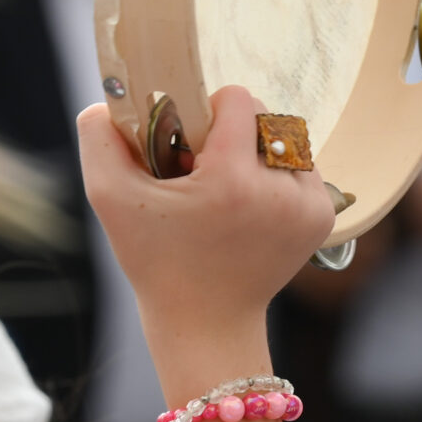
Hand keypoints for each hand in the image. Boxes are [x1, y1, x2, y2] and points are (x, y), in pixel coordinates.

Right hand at [77, 84, 335, 409]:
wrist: (206, 323)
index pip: (237, 99)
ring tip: (229, 192)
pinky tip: (251, 206)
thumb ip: (99, 140)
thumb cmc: (156, 262)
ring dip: (257, 153)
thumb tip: (105, 102)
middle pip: (265, 116)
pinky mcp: (323, 217)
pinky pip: (303, 167)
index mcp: (233, 182)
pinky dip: (277, 176)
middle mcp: (280, 191)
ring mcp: (308, 206)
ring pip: (285, 139)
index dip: (207, 112)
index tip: (189, 146)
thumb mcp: (111, 200)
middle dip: (233, 134)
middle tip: (205, 173)